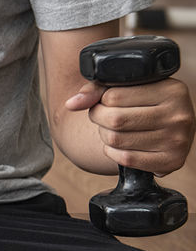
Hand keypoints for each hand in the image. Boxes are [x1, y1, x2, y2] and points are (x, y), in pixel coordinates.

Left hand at [65, 77, 195, 176]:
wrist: (170, 128)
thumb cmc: (145, 104)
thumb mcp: (128, 89)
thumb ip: (96, 91)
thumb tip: (71, 104)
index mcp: (172, 90)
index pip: (114, 96)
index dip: (100, 102)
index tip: (103, 104)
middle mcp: (179, 114)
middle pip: (114, 120)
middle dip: (99, 119)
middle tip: (104, 119)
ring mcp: (178, 140)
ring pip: (117, 140)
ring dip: (106, 137)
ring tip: (114, 131)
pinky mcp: (172, 161)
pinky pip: (126, 160)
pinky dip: (114, 153)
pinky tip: (121, 146)